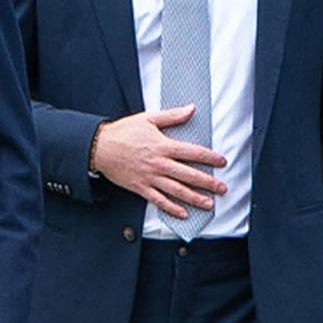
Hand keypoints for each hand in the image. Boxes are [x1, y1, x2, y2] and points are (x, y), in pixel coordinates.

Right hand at [91, 106, 226, 218]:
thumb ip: (172, 116)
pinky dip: (172, 208)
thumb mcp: (148, 118)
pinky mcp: (141, 187)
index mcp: (163, 146)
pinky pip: (159, 201)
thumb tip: (191, 109)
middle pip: (189, 175)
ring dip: (195, 198)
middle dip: (208, 182)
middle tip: (222, 188)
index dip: (210, 158)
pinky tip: (183, 213)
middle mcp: (159, 164)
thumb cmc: (123, 132)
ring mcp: (150, 177)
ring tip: (209, 203)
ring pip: (177, 191)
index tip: (222, 161)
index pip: (193, 153)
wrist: (100, 147)